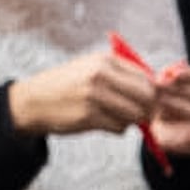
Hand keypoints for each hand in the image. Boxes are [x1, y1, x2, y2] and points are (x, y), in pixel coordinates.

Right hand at [7, 49, 160, 137]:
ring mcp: (94, 96)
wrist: (34, 101)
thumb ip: (120, 73)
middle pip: (146, 96)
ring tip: (115, 116)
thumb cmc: (67, 84)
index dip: (152, 92)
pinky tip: (103, 122)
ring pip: (134, 115)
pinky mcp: (88, 117)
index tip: (147, 100)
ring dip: (130, 120)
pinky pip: (119, 128)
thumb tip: (155, 87)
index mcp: (104, 60)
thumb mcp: (91, 67)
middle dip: (147, 108)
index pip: (146, 77)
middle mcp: (100, 75)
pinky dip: (117, 129)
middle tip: (140, 113)